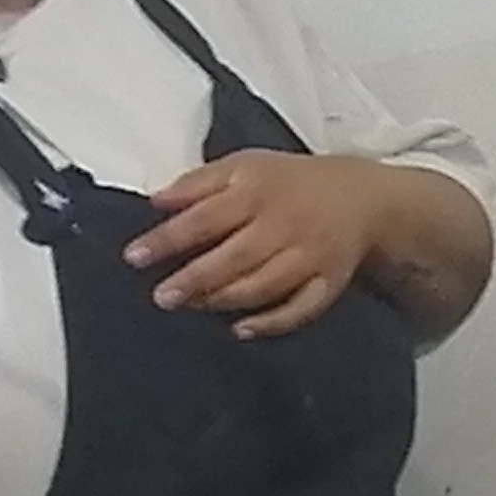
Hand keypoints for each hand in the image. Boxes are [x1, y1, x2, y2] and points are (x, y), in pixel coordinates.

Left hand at [127, 150, 403, 335]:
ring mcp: (309, 257)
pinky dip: (272, 322)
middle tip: (162, 296)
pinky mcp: (328, 283)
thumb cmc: (288, 182)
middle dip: (195, 278)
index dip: (168, 239)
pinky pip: (302, 308)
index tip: (135, 257)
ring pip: (264, 285)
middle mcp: (284, 225)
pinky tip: (241, 330)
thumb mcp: (244, 166)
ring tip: (190, 306)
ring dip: (224, 300)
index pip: (205, 217)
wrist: (360, 197)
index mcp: (258, 191)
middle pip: (235, 257)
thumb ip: (198, 182)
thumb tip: (155, 201)